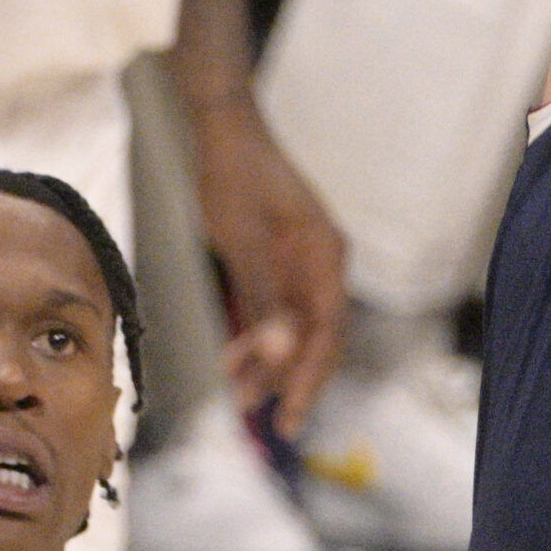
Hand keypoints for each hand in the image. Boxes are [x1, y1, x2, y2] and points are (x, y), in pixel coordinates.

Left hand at [195, 108, 347, 436]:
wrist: (223, 131)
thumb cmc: (236, 177)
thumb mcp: (245, 241)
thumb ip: (264, 298)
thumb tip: (279, 355)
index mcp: (325, 255)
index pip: (328, 331)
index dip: (310, 377)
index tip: (289, 415)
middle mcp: (320, 263)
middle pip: (315, 335)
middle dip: (289, 377)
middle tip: (263, 419)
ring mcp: (299, 263)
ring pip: (292, 327)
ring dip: (268, 361)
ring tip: (237, 392)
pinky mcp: (277, 261)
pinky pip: (275, 311)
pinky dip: (257, 336)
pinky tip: (234, 357)